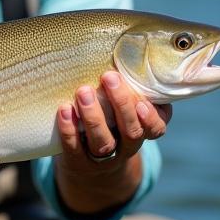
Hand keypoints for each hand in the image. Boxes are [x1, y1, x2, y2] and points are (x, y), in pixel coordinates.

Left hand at [54, 71, 171, 214]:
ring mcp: (103, 158)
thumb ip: (131, 87)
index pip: (155, 129)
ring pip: (103, 142)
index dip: (151, 119)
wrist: (91, 167)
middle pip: (130, 132)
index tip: (142, 102)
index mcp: (143, 132)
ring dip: (94, 116)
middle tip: (108, 76)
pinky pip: (75, 149)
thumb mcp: (126, 107)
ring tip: (83, 91)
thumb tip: (124, 52)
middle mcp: (126, 147)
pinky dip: (69, 129)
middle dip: (121, 104)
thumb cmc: (112, 121)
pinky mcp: (79, 162)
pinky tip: (64, 109)